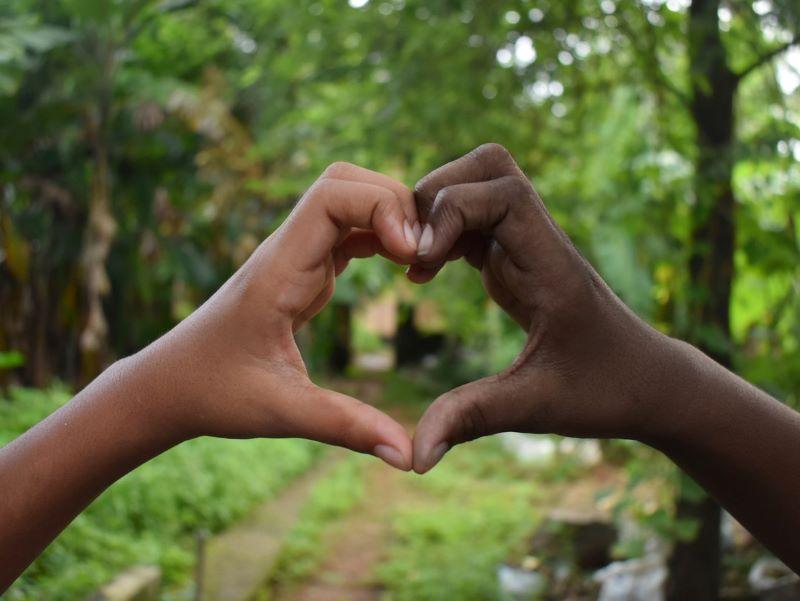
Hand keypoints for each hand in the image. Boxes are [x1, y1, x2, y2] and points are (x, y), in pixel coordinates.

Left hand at [126, 162, 419, 468]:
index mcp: (279, 270)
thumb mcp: (281, 412)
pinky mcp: (302, 269)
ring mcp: (295, 255)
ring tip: (422, 262)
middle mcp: (288, 250)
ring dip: (391, 216)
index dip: (382, 208)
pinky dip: (383, 236)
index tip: (411, 255)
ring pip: (349, 199)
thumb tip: (409, 456)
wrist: (169, 385)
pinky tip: (404, 268)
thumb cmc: (213, 393)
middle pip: (346, 181)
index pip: (332, 195)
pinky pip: (349, 231)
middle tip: (425, 253)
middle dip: (394, 201)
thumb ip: (346, 427)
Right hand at [408, 144, 674, 472]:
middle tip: (411, 251)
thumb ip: (472, 419)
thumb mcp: (536, 407)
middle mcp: (539, 241)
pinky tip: (425, 273)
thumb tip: (413, 458)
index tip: (420, 263)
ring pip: (477, 185)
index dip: (453, 211)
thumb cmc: (605, 390)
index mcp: (551, 264)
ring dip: (436, 210)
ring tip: (415, 264)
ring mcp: (527, 244)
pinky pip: (473, 219)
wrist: (648, 381)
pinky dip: (442, 232)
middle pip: (488, 165)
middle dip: (438, 193)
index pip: (505, 192)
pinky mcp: (516, 258)